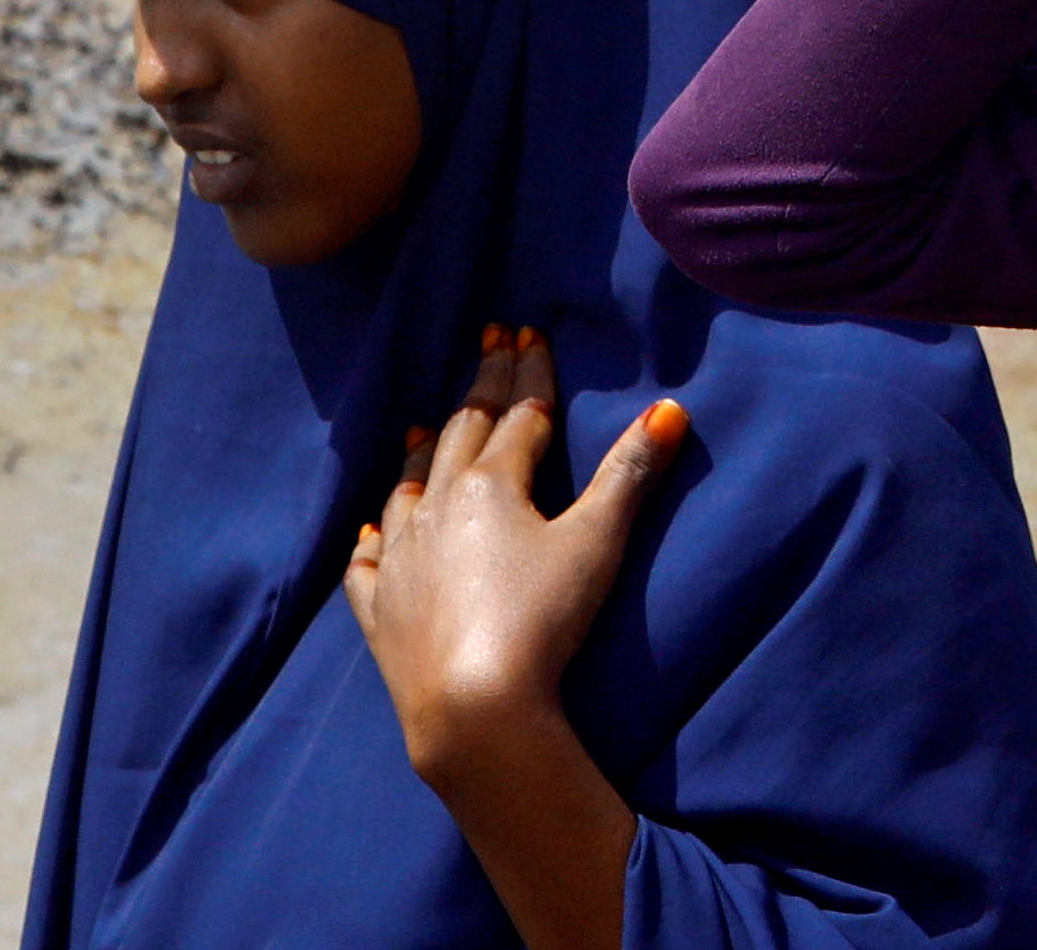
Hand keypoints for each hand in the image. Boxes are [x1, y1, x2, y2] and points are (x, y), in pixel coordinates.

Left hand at [344, 324, 688, 789]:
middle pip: (464, 434)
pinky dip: (371, 541)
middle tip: (488, 343)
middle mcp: (438, 508)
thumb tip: (669, 409)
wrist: (473, 706)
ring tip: (422, 427)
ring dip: (421, 454)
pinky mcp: (381, 610)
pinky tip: (368, 534)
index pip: (519, 414)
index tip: (526, 329)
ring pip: (408, 489)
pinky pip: (367, 564)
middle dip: (482, 388)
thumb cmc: (543, 620)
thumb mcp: (598, 542)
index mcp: (493, 484)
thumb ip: (629, 473)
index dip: (529, 370)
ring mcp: (401, 559)